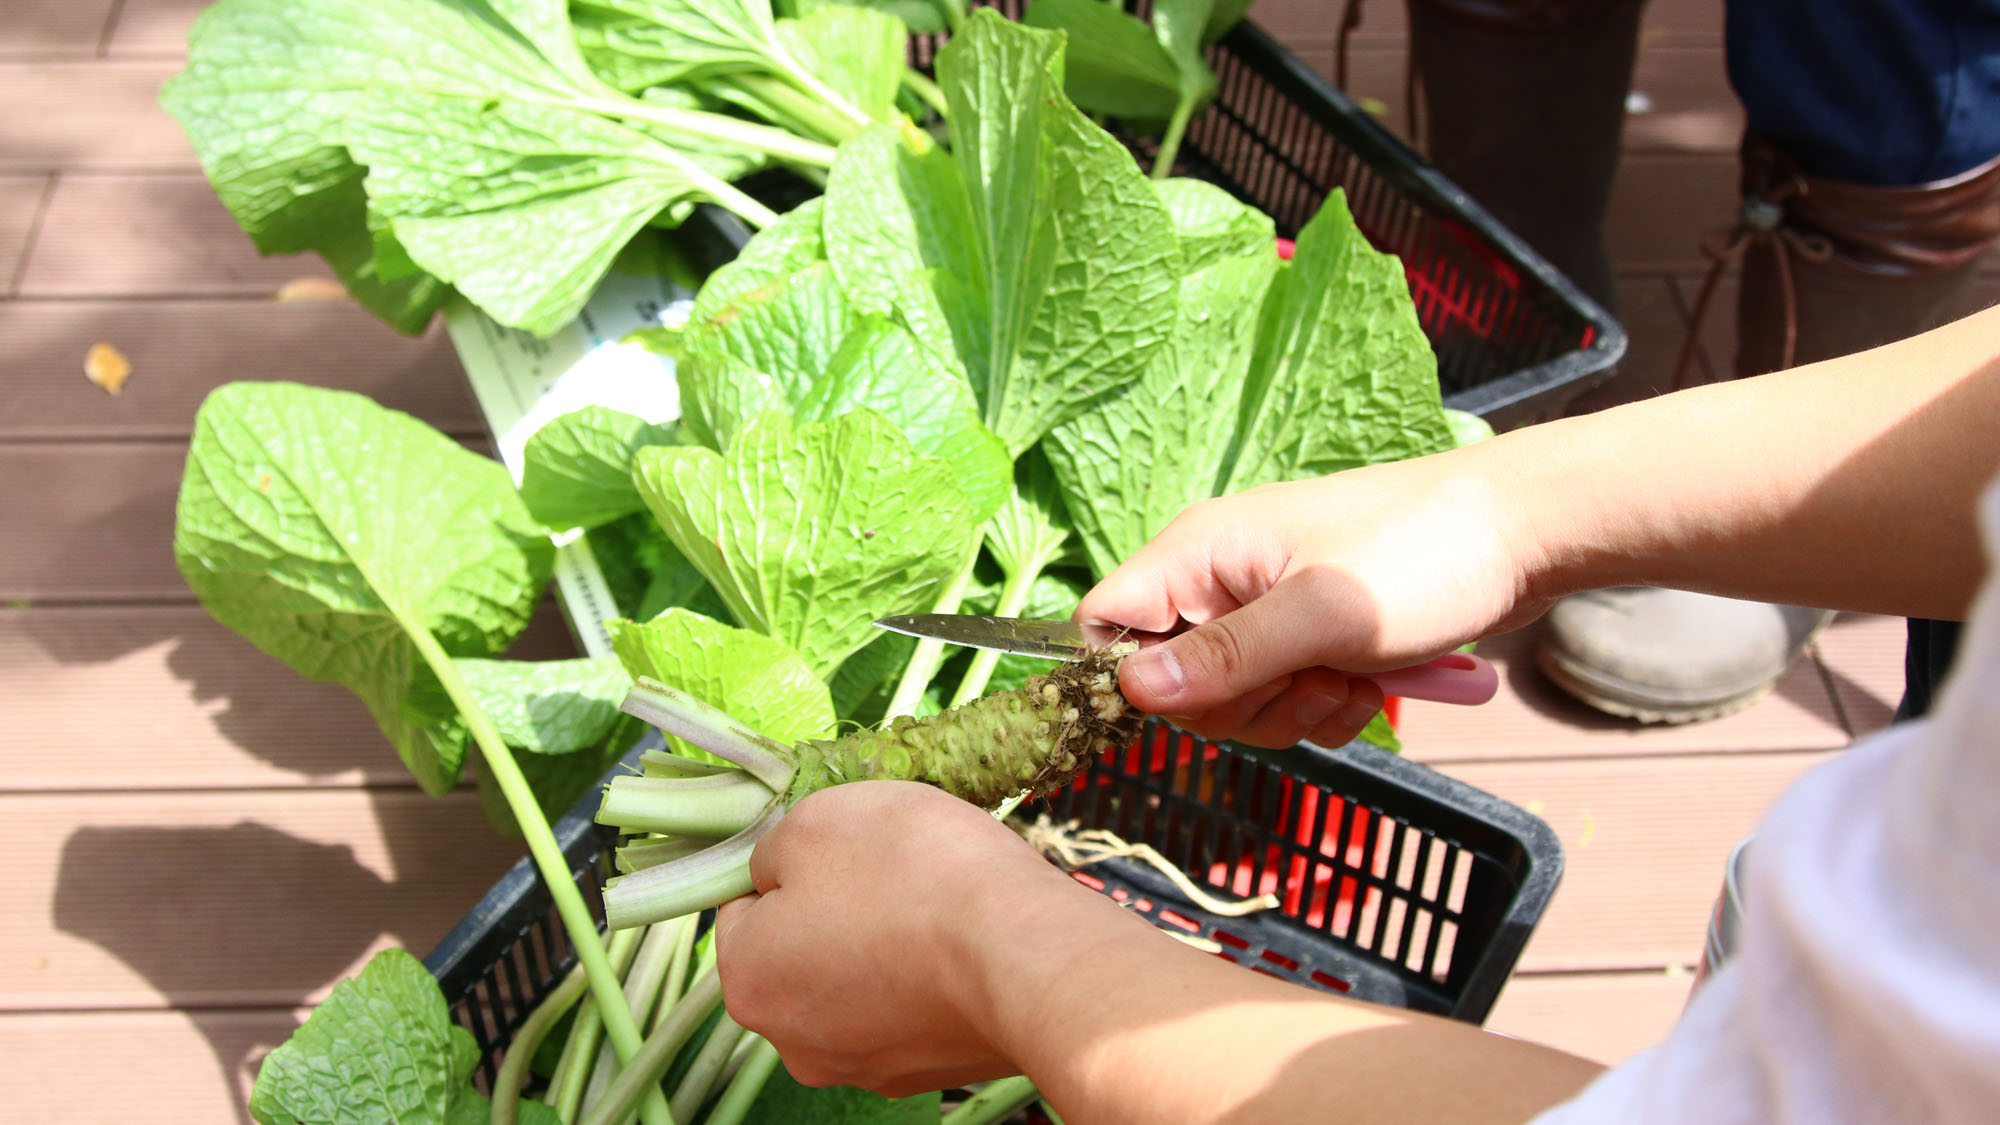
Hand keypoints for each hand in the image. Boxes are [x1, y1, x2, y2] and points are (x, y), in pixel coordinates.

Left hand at [714, 782, 1100, 1095]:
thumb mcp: (819, 820)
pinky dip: (924, 980)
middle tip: (891, 872)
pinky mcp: (925, 1074)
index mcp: (748, 980)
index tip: (842, 848)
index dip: (790, 865)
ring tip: (934, 906)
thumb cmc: (915, 874)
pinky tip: (959, 947)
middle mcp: (791, 1042)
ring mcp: (862, 1066)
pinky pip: (908, 1010)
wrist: (1028, 953)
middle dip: (833, 911)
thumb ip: (773, 847)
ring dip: (880, 946)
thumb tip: (776, 871)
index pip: (741, 907)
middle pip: (797, 952)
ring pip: (853, 982)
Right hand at [1077, 451, 1542, 747]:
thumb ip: (1224, 656)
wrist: (1527, 535)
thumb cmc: (1424, 554)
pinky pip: (1289, 700)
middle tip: (1310, 675)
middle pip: (1176, 683)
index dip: (1131, 675)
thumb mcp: (1321, 615)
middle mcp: (1223, 579)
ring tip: (1355, 674)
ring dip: (1298, 710)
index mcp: (1202, 551)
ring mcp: (1269, 609)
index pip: (1107, 620)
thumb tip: (1131, 690)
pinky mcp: (1313, 636)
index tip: (1196, 698)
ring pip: (1238, 703)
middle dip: (1246, 702)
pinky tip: (1374, 682)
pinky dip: (1330, 706)